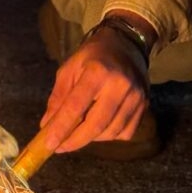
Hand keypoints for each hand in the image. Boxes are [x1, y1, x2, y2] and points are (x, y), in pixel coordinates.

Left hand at [39, 26, 149, 152]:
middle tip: (59, 148)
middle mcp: (120, 85)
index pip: (76, 106)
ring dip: (90, 139)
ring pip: (110, 132)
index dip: (61, 127)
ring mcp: (136, 97)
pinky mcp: (144, 106)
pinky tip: (96, 130)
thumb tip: (47, 126)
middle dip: (75, 141)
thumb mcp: (70, 69)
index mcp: (97, 71)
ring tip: (75, 137)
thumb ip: (58, 98)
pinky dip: (107, 136)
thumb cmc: (93, 56)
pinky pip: (124, 132)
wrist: (127, 44)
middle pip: (96, 124)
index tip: (49, 144)